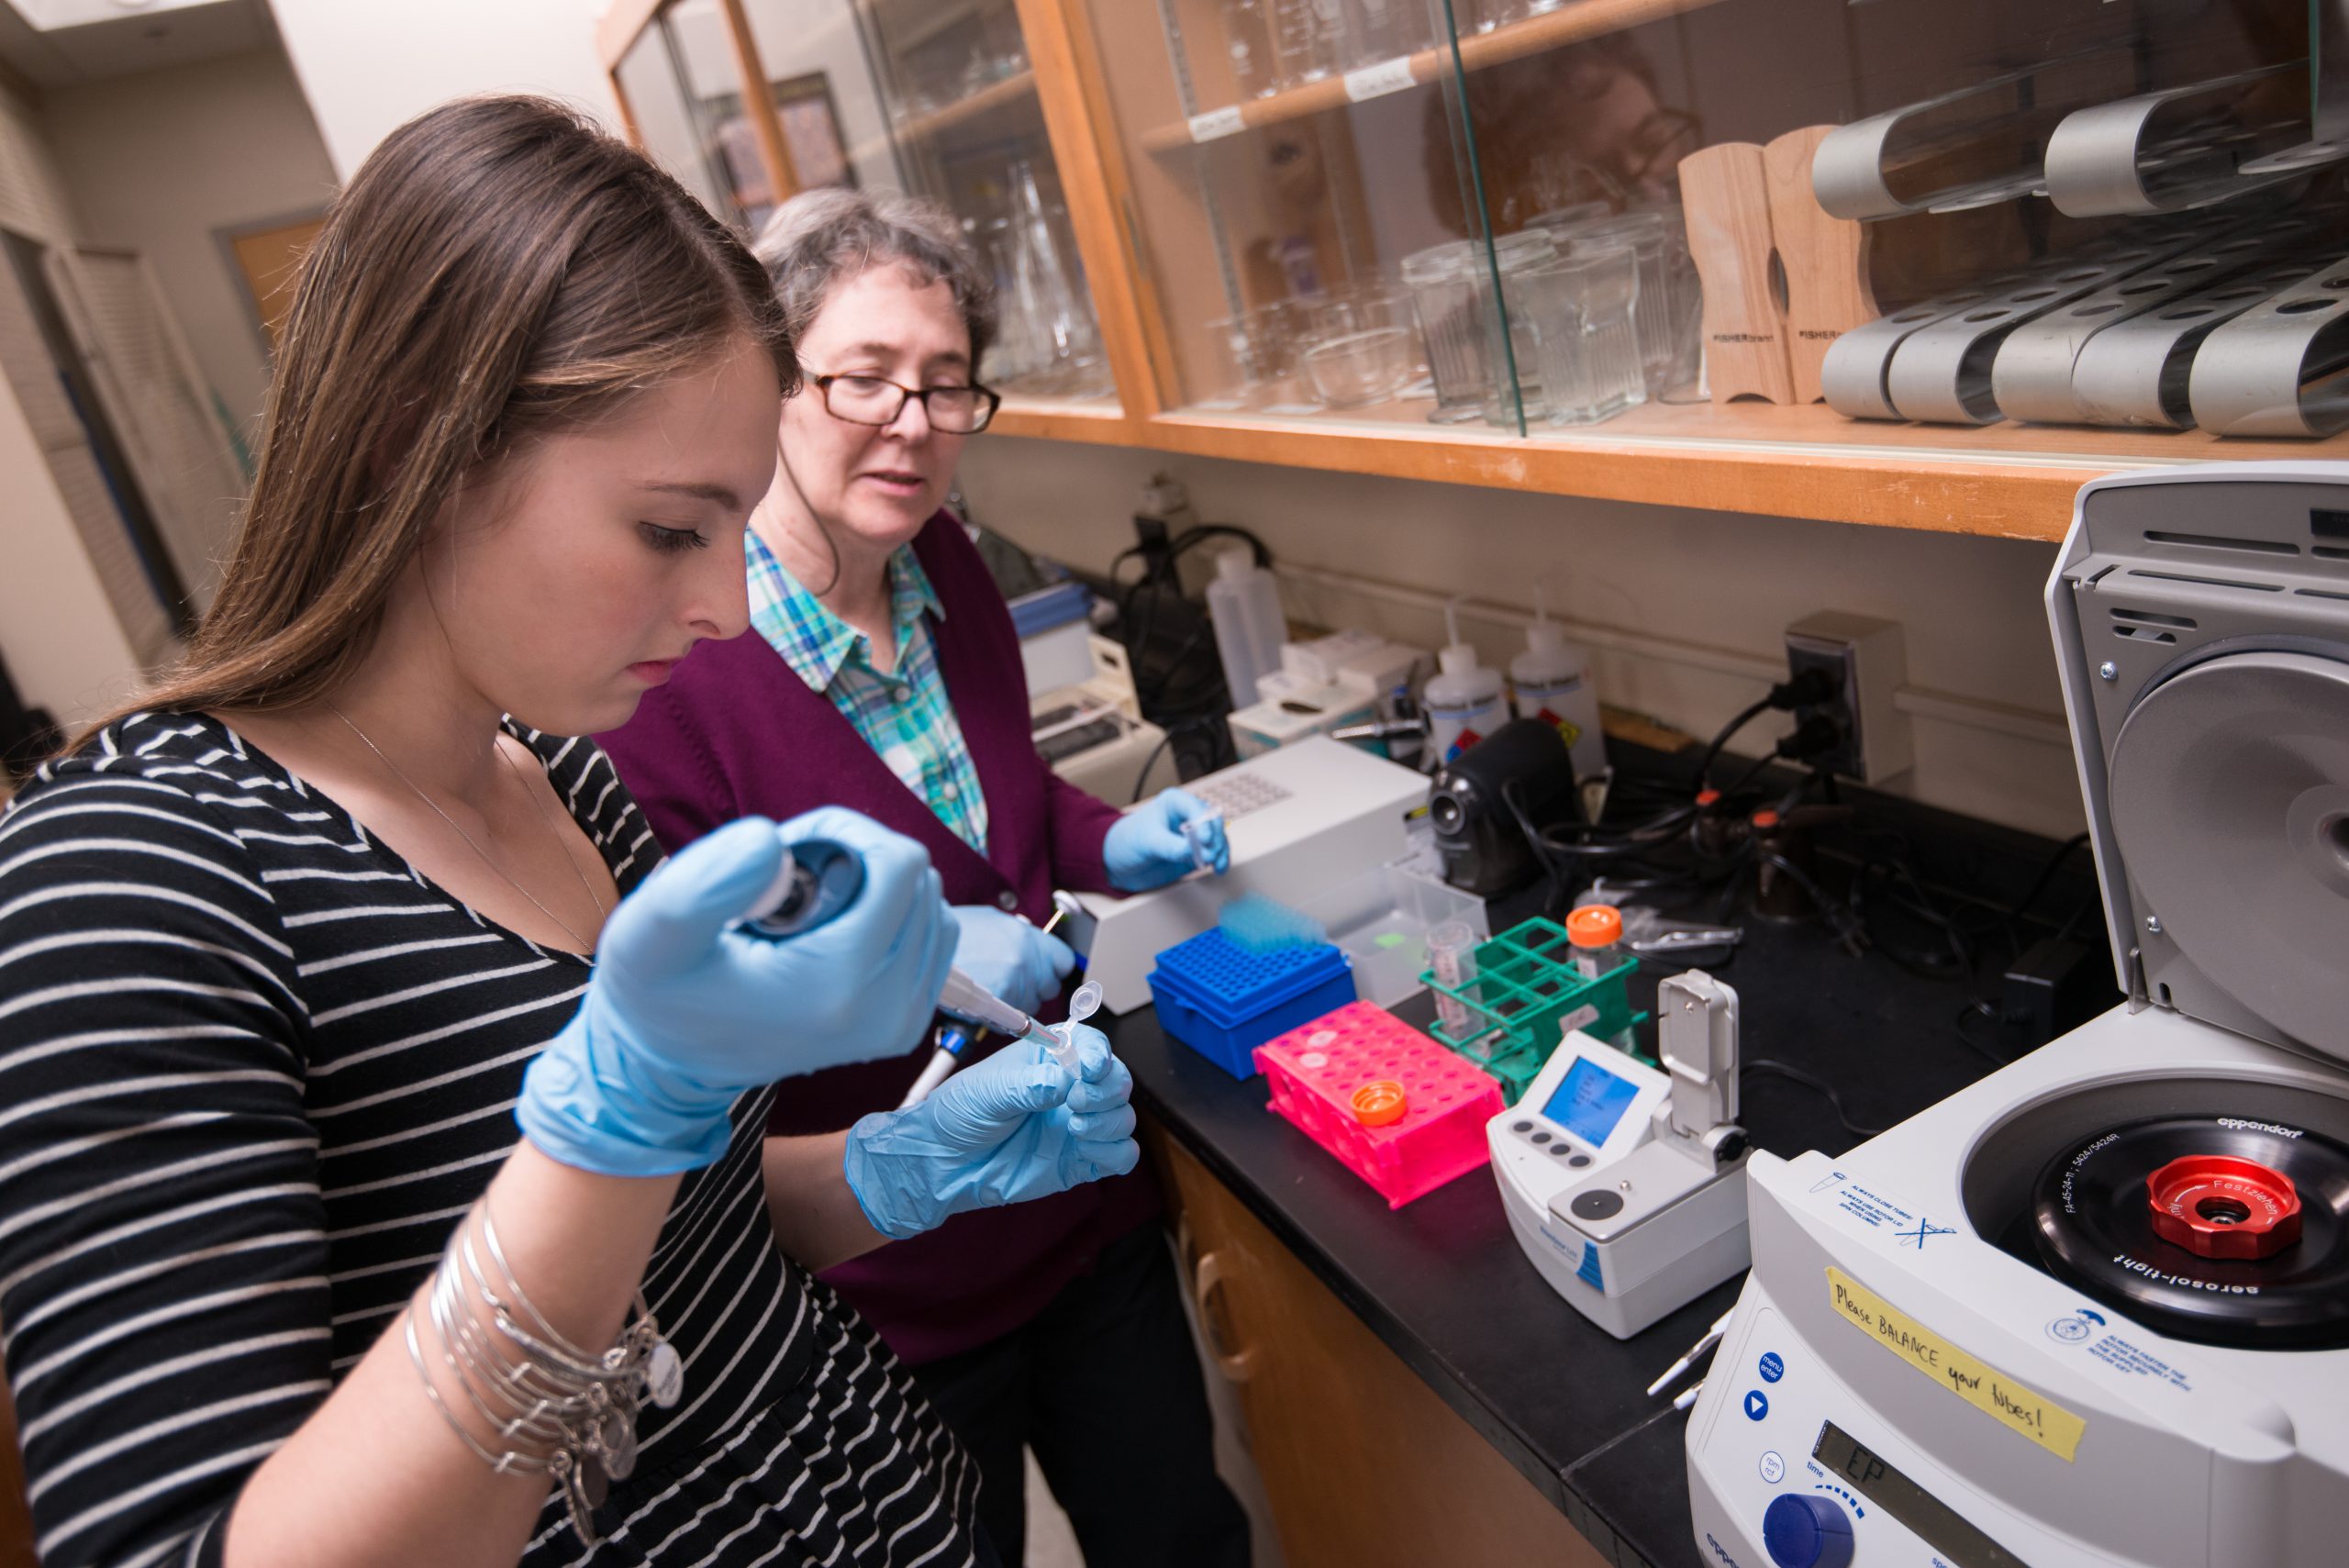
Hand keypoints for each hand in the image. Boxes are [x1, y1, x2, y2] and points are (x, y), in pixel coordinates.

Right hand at [518, 810, 958, 1175]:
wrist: (673, 1065)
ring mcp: (903, 1020)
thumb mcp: (649, 936)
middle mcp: (887, 1010)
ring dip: (875, 884)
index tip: (792, 851)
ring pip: (930, 903)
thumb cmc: (659, 995)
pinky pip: (932, 937)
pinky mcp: (907, 1022)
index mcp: (838, 986)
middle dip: (858, 858)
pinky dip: (891, 914)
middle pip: (918, 881)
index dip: (845, 835)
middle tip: (793, 877)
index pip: (898, 866)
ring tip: (809, 903)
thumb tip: (772, 841)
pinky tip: (836, 925)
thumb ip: (703, 884)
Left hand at [841, 1025, 1138, 1238]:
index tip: (1090, 1067)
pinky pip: (1122, 1155)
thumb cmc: (959, 1114)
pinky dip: (1115, 1153)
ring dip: (1109, 1121)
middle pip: (1117, 1080)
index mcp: (1050, 1060)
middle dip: (1106, 1090)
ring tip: (1074, 1128)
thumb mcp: (987, 1090)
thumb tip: (1063, 1082)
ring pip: (1124, 1117)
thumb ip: (1027, 1086)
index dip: (1099, 1053)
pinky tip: (1084, 1150)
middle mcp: (1070, 1089)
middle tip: (1075, 1101)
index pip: (1092, 1045)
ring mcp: (1078, 1125)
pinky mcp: (1081, 1160)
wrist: (944, 1164)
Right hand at [950, 905, 1075, 1015]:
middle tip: (1011, 984)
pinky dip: (1002, 1019)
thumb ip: (1016, 936)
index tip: (1043, 972)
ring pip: (1032, 1006)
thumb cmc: (949, 935)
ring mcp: (1015, 981)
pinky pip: (1014, 1021)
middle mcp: (1026, 958)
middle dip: (1034, 988)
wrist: (922, 949)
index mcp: (1025, 935)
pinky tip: (985, 1006)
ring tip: (991, 993)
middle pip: (1050, 986)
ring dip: (1017, 1004)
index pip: (1063, 960)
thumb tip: (1030, 948)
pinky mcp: (1001, 1003)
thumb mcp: (989, 920)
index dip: (1052, 968)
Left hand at [1103, 787, 1227, 891]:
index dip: (1204, 822)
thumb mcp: (1147, 841)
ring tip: (1216, 863)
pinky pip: (1214, 853)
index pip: (1196, 808)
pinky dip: (1218, 860)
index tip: (1204, 839)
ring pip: (1217, 838)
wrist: (1118, 863)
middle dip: (1215, 837)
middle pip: (1212, 822)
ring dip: (1220, 851)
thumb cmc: (1126, 841)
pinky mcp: (1194, 852)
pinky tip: (1218, 868)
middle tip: (1210, 852)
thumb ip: (1170, 846)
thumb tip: (1193, 850)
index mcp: (1174, 803)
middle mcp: (1187, 816)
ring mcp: (1193, 835)